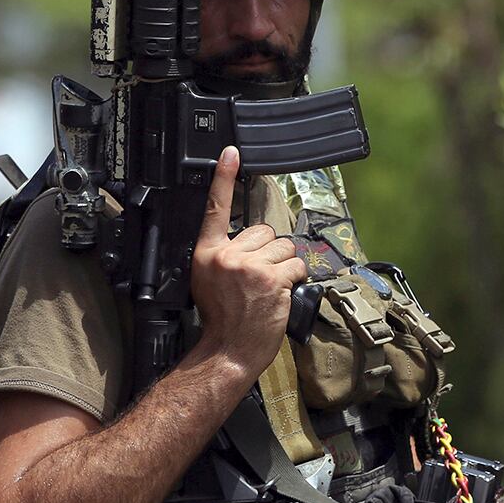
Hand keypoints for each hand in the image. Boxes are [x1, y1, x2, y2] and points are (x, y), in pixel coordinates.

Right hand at [188, 145, 305, 373]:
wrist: (228, 350)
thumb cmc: (222, 320)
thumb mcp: (208, 281)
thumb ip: (225, 255)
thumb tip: (252, 239)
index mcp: (207, 253)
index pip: (215, 208)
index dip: (224, 177)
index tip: (231, 152)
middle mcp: (227, 255)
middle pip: (263, 230)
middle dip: (269, 252)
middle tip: (258, 279)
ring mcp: (250, 266)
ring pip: (284, 247)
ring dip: (284, 266)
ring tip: (269, 288)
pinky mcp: (272, 278)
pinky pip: (296, 264)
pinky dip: (296, 278)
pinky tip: (281, 294)